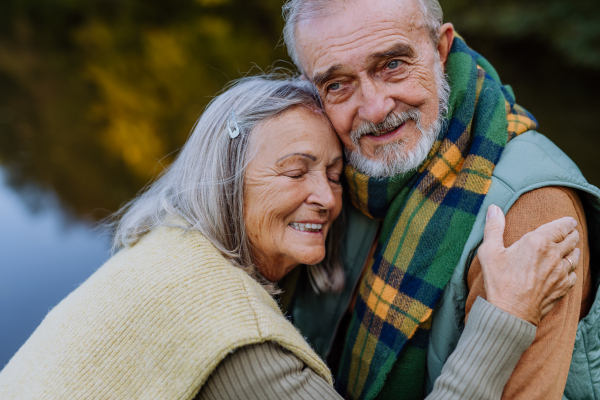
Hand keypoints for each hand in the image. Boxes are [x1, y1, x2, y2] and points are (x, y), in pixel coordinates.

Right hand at [478, 204, 579, 325]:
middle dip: (572, 234)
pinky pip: (574, 274)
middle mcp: (554, 255)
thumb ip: (494, 227)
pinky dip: (571, 269)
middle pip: (572, 239)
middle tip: (569, 232)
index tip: (568, 221)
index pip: (561, 226)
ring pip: (576, 256)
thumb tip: (494, 208)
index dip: (566, 222)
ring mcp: (561, 272)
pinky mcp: (563, 287)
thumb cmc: (499, 281)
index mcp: (537, 242)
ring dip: (574, 250)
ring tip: (570, 248)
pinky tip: (565, 269)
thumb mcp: (490, 251)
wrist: (511, 312)